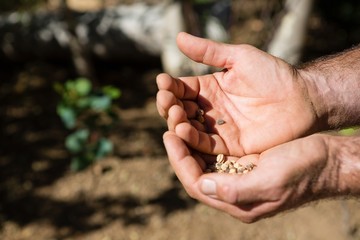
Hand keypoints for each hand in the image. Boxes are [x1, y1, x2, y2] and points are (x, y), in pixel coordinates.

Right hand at [157, 32, 317, 155]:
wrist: (303, 100)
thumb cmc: (274, 75)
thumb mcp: (239, 57)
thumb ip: (209, 51)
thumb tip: (178, 37)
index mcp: (209, 88)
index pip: (181, 88)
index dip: (169, 86)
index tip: (162, 82)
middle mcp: (210, 109)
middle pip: (180, 110)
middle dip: (169, 105)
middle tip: (167, 99)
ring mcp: (218, 128)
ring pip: (189, 128)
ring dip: (176, 121)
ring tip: (174, 113)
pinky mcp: (228, 146)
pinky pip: (205, 144)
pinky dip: (192, 139)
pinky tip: (183, 129)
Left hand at [163, 131, 333, 222]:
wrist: (326, 160)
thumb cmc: (303, 171)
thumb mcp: (271, 180)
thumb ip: (235, 189)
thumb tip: (201, 185)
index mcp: (237, 201)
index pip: (196, 184)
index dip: (179, 160)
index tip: (169, 136)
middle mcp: (233, 190)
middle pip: (195, 170)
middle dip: (180, 148)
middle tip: (169, 122)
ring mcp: (237, 175)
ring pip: (203, 159)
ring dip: (190, 139)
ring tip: (179, 117)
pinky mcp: (243, 162)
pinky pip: (216, 150)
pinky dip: (204, 136)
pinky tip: (198, 120)